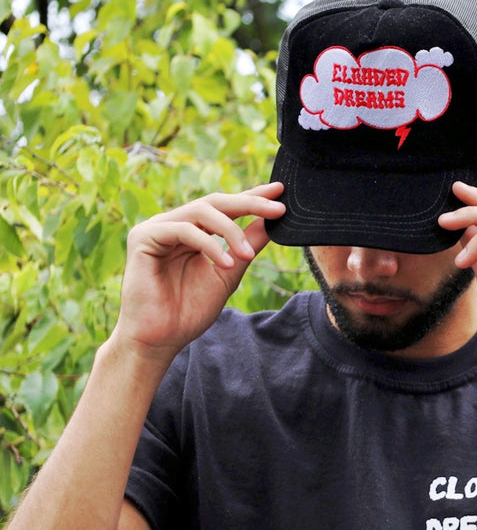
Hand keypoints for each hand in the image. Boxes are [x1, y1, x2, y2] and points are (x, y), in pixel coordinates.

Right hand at [111, 183, 284, 362]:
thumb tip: (272, 222)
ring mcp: (157, 229)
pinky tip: (225, 263)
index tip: (280, 191)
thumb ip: (247, 246)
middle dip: (249, 203)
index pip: (225, 208)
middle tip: (277, 208)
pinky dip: (209, 244)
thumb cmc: (189, 310)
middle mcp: (174, 225)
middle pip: (214, 202)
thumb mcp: (229, 273)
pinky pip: (183, 229)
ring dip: (231, 230)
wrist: (160, 339)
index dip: (252, 197)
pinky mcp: (143, 238)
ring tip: (248, 254)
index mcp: (192, 232)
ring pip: (201, 211)